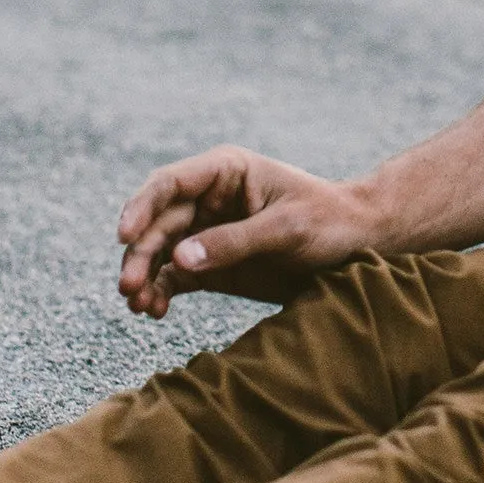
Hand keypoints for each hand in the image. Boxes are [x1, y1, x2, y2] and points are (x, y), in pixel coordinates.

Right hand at [116, 145, 378, 316]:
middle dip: (139, 253)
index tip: (124, 236)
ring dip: (144, 275)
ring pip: (160, 251)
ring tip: (140, 304)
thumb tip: (180, 258)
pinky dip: (160, 291)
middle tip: (128, 288)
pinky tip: (155, 310)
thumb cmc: (329, 223)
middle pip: (158, 222)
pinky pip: (174, 275)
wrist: (359, 247)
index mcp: (227, 172)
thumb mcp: (288, 229)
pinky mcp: (212, 264)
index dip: (141, 207)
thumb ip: (236, 242)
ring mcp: (208, 232)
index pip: (170, 183)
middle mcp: (209, 199)